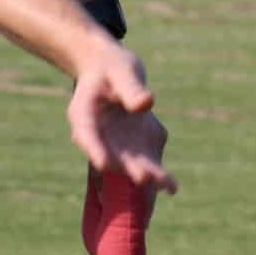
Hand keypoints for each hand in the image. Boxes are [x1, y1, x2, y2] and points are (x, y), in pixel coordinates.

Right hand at [66, 45, 176, 194]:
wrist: (111, 71)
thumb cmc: (111, 67)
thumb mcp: (120, 70)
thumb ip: (130, 87)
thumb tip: (147, 104)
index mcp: (83, 114)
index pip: (86, 133)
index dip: (94, 149)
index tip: (102, 164)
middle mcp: (98, 136)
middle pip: (111, 156)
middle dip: (127, 168)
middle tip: (143, 177)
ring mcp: (116, 144)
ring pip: (130, 164)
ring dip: (146, 175)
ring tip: (166, 186)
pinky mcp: (134, 146)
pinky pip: (145, 161)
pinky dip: (158, 173)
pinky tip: (172, 187)